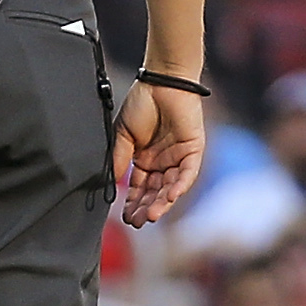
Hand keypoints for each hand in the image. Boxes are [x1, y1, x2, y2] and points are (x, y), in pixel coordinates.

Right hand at [112, 78, 206, 228]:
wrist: (162, 82)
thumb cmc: (142, 103)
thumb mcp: (122, 134)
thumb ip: (119, 159)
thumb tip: (111, 182)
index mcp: (145, 159)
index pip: (139, 188)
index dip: (132, 202)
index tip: (125, 218)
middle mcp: (162, 162)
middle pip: (155, 192)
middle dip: (146, 208)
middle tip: (137, 223)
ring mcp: (178, 157)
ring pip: (171, 186)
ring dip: (162, 202)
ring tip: (151, 216)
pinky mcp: (193, 150)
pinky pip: (188, 172)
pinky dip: (180, 185)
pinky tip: (171, 197)